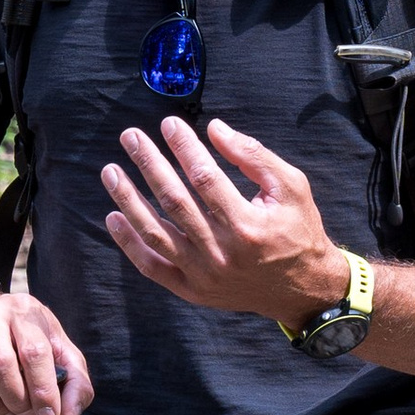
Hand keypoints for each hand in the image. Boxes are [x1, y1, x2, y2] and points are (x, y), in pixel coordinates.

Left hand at [102, 116, 347, 326]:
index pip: (205, 177)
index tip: (168, 124)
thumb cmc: (298, 230)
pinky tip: (113, 217)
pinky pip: (152, 267)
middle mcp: (222, 253)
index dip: (183, 147)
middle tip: (130, 137)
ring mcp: (203, 275)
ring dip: (129, 200)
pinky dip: (130, 244)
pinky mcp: (193, 291)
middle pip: (174, 201)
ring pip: (155, 233)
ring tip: (111, 171)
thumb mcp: (291, 187)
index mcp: (248, 225)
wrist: (303, 289)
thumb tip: (214, 129)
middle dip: (149, 164)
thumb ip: (253, 156)